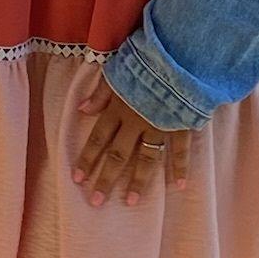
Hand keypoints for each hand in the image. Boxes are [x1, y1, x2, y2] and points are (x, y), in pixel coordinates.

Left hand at [72, 69, 190, 206]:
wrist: (180, 55)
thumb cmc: (147, 59)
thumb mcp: (117, 69)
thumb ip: (101, 91)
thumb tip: (82, 109)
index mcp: (119, 108)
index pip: (99, 137)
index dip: (87, 158)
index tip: (77, 179)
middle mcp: (137, 122)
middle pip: (118, 155)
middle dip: (106, 179)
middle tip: (96, 202)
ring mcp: (160, 126)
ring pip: (146, 159)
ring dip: (138, 181)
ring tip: (131, 201)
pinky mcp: (182, 126)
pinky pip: (181, 151)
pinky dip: (180, 168)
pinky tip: (179, 185)